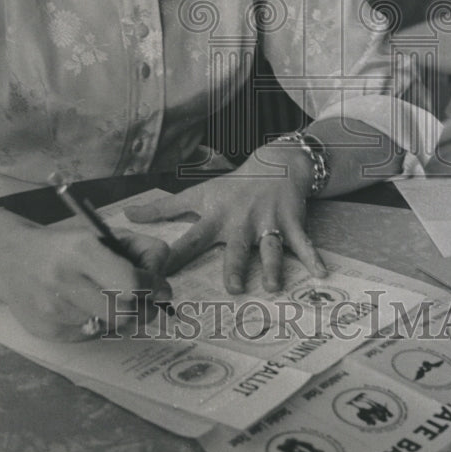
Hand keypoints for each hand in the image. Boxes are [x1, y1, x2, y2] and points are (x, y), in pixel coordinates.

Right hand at [0, 220, 171, 341]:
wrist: (11, 258)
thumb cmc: (65, 245)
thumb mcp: (102, 234)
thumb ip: (139, 250)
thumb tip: (164, 285)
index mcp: (81, 250)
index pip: (130, 283)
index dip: (153, 288)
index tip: (162, 288)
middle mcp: (65, 281)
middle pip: (125, 313)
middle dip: (146, 310)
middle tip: (149, 303)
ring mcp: (53, 310)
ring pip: (111, 327)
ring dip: (123, 317)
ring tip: (116, 301)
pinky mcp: (47, 331)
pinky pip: (91, 336)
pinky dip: (100, 325)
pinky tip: (88, 308)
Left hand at [125, 153, 327, 293]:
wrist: (275, 164)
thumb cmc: (232, 186)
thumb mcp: (198, 194)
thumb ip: (164, 209)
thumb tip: (128, 215)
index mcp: (216, 218)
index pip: (190, 240)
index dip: (174, 256)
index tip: (159, 275)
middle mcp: (241, 221)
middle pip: (236, 247)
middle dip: (234, 266)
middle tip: (232, 287)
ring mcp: (268, 222)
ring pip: (269, 248)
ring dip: (273, 267)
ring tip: (274, 287)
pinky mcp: (291, 222)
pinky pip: (303, 243)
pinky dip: (314, 258)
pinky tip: (322, 274)